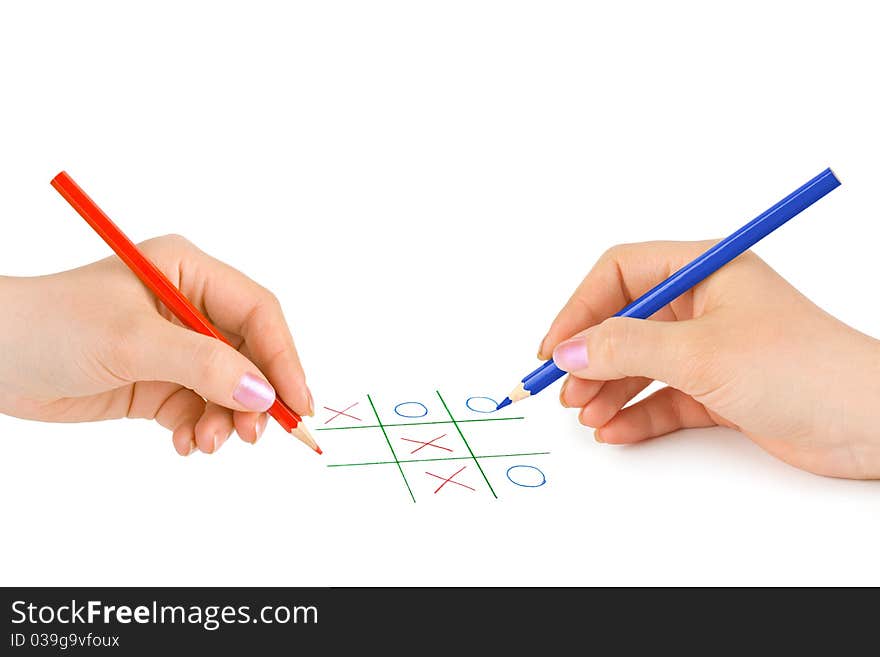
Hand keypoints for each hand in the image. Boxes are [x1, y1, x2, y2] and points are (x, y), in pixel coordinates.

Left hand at [0, 234, 312, 455]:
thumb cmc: (51, 326)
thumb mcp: (133, 341)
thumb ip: (203, 366)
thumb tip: (262, 395)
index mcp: (188, 271)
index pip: (257, 312)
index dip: (284, 357)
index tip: (298, 403)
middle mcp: (189, 305)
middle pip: (250, 354)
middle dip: (255, 397)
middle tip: (254, 435)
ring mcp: (175, 347)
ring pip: (228, 388)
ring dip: (225, 420)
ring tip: (207, 443)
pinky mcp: (158, 381)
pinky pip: (199, 409)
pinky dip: (199, 430)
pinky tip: (184, 444)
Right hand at [539, 241, 879, 478]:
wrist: (871, 425)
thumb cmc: (803, 368)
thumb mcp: (699, 352)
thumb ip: (625, 348)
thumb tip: (569, 351)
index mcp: (705, 270)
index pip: (621, 274)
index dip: (580, 307)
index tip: (555, 346)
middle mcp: (705, 304)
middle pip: (624, 321)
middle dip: (591, 357)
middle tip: (565, 389)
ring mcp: (711, 348)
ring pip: (640, 363)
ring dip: (608, 389)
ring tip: (588, 416)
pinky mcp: (719, 389)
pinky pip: (662, 397)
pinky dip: (636, 413)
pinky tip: (615, 430)